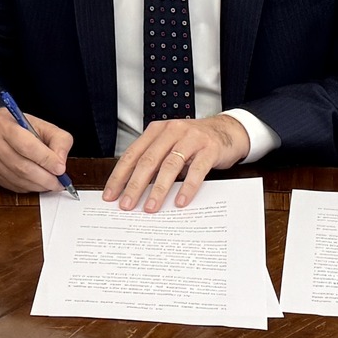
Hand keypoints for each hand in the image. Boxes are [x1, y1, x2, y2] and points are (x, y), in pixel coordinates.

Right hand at [0, 106, 73, 195]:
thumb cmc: (19, 126)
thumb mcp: (44, 125)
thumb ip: (58, 141)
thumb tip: (60, 163)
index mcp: (5, 126)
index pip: (27, 146)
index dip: (46, 160)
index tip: (61, 169)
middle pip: (22, 167)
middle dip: (45, 178)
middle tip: (59, 182)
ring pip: (17, 179)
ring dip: (38, 185)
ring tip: (51, 184)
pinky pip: (12, 186)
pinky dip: (28, 187)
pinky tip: (36, 183)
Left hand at [103, 116, 248, 212]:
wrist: (227, 130)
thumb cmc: (194, 142)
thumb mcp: (170, 145)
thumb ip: (154, 161)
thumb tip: (132, 189)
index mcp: (156, 130)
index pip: (132, 154)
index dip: (120, 176)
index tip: (111, 195)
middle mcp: (172, 131)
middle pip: (148, 161)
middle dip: (135, 185)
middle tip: (126, 205)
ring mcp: (191, 138)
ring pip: (170, 165)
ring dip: (158, 189)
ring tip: (150, 207)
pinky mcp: (209, 148)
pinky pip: (196, 170)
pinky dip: (187, 187)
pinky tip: (180, 201)